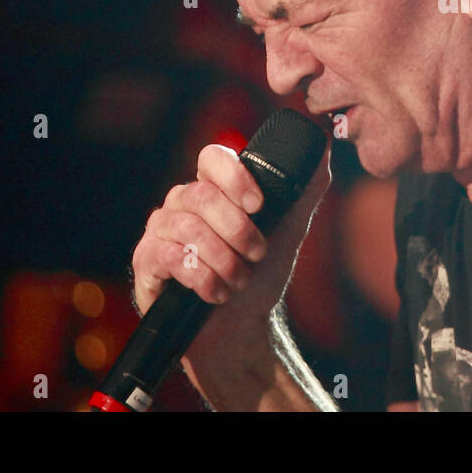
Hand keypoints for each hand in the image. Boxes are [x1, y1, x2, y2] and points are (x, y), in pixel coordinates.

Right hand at [131, 139, 332, 373]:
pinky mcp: (147, 262)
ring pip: (187, 227)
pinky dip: (202, 277)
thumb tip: (324, 144)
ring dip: (223, 259)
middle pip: (201, 195)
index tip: (260, 205)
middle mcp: (182, 203)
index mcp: (213, 187)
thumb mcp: (290, 228)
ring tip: (240, 280)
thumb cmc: (261, 273)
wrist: (242, 327)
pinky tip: (217, 293)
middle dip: (238, 229)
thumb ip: (305, 187)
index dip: (235, 177)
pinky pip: (169, 257)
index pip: (212, 158)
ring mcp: (161, 231)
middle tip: (258, 254)